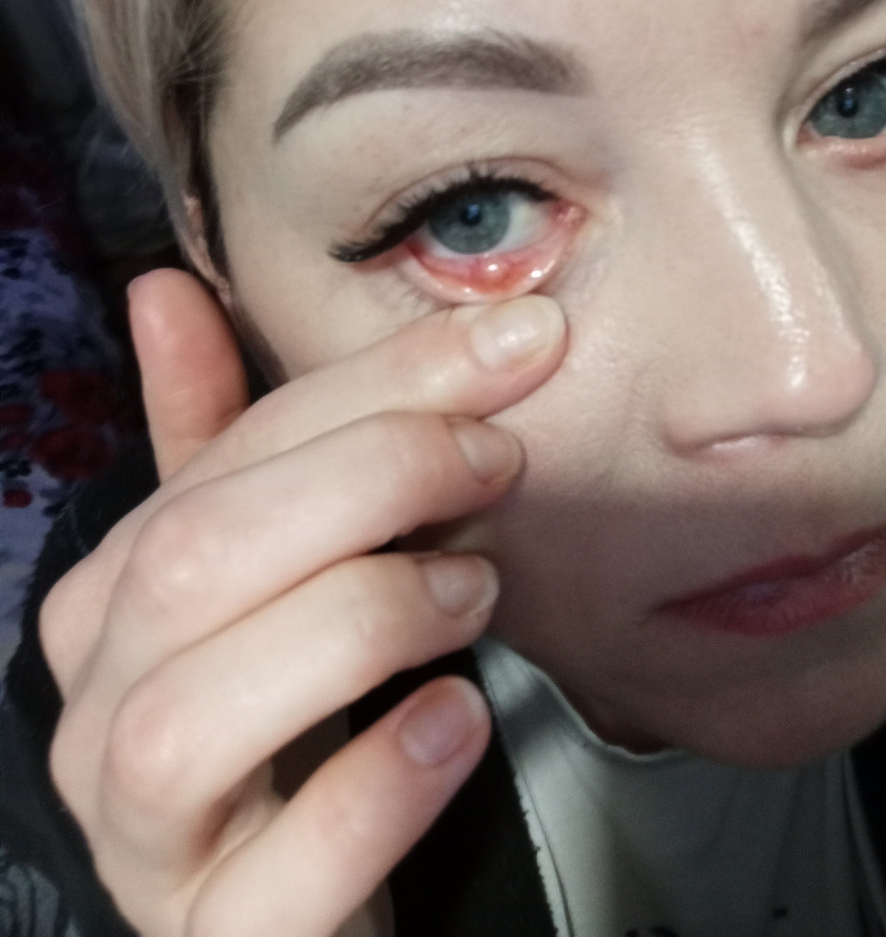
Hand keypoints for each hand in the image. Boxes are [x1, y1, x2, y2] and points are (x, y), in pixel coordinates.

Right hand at [40, 269, 565, 936]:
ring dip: (360, 618)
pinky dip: (371, 787)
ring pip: (194, 717)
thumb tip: (163, 289)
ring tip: (474, 589)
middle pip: (196, 561)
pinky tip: (452, 721)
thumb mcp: (264, 566)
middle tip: (499, 458)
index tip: (509, 345)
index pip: (221, 461)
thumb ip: (224, 441)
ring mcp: (147, 843)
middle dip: (367, 478)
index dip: (368, 388)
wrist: (302, 908)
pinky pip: (271, 881)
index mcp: (108, 603)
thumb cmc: (293, 714)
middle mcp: (98, 717)